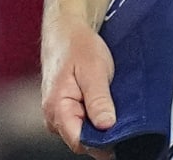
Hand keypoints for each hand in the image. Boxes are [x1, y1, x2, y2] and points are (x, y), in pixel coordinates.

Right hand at [41, 15, 115, 157]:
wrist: (66, 29)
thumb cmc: (76, 44)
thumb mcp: (94, 70)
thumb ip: (99, 100)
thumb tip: (107, 126)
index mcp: (56, 106)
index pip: (80, 143)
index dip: (103, 142)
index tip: (120, 131)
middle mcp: (52, 114)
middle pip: (82, 142)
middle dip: (103, 133)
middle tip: (116, 110)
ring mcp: (57, 113)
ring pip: (84, 134)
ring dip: (99, 125)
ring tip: (107, 102)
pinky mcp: (64, 110)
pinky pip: (82, 125)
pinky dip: (96, 119)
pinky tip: (102, 104)